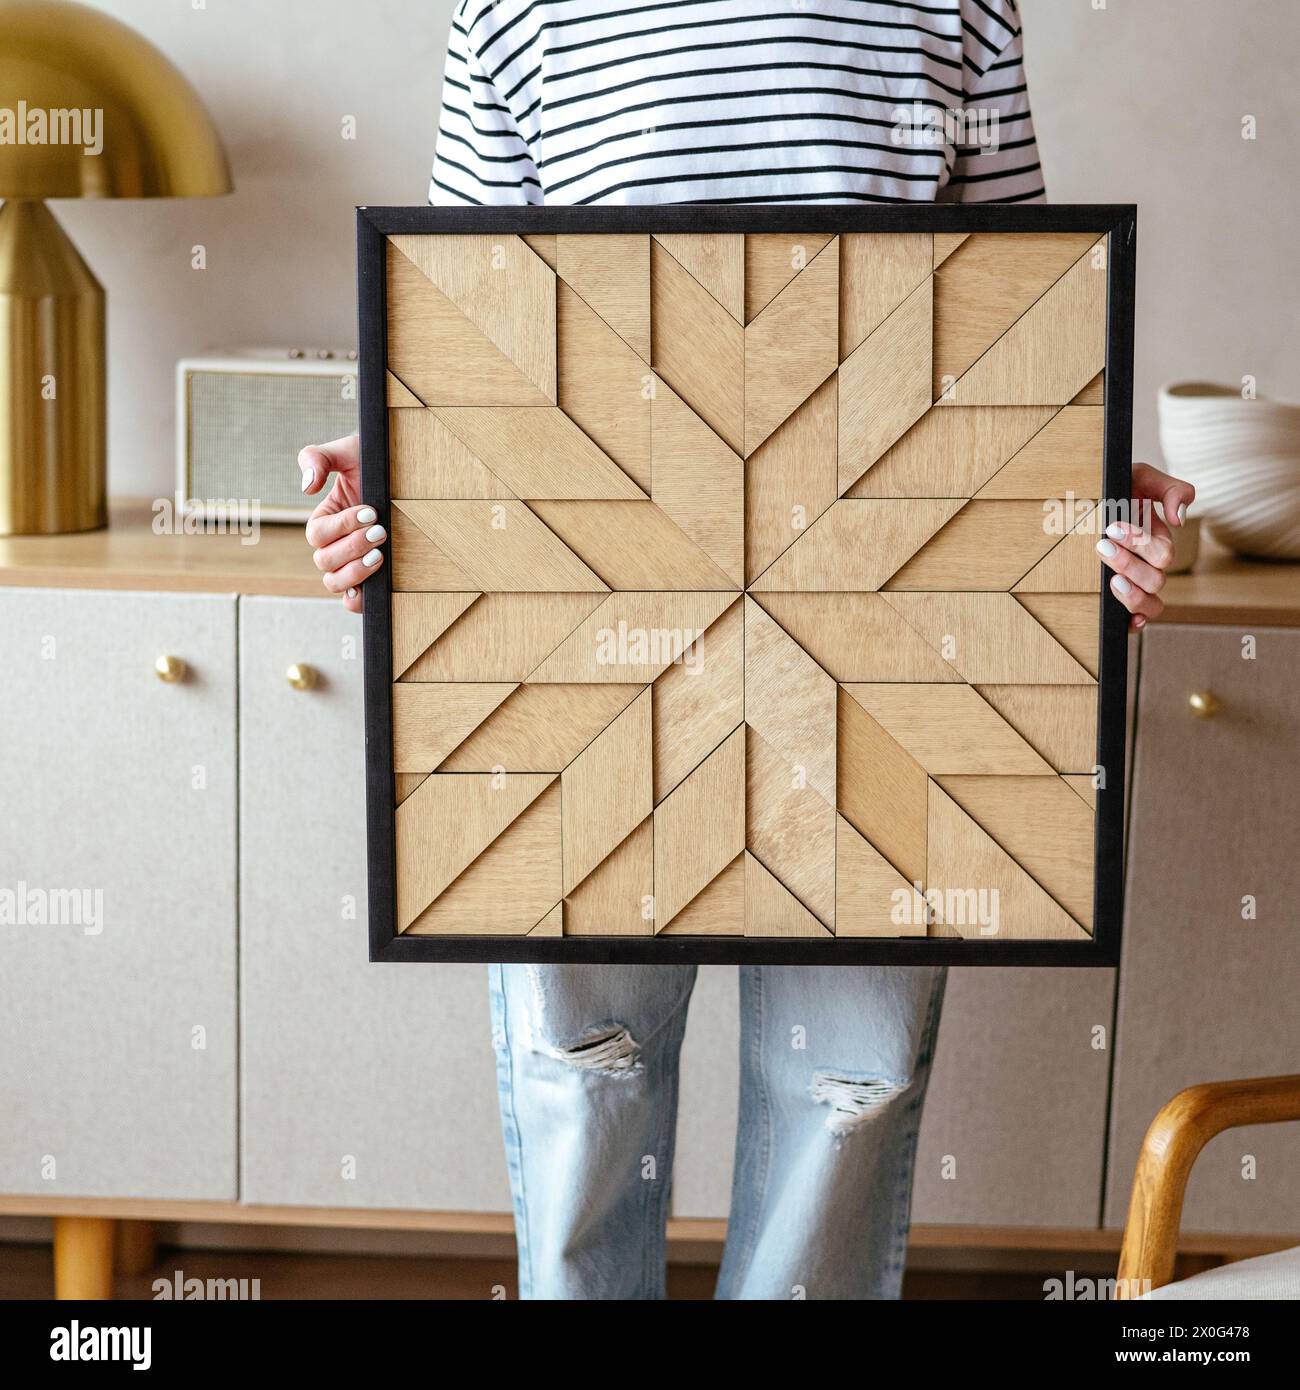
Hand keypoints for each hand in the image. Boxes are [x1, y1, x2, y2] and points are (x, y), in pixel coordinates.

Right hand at [299, 433, 381, 613]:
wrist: (408, 478)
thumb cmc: (373, 463)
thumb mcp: (347, 451)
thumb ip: (318, 458)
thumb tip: (306, 487)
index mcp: (324, 520)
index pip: (318, 534)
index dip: (341, 526)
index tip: (370, 512)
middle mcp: (333, 545)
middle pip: (324, 560)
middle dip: (352, 547)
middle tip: (381, 532)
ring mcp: (350, 564)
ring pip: (334, 582)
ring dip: (355, 573)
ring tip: (380, 556)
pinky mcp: (369, 579)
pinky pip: (352, 600)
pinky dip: (357, 600)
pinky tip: (375, 588)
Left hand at [1095, 462, 1195, 631]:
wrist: (1087, 499)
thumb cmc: (1117, 488)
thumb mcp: (1141, 478)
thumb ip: (1172, 490)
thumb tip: (1180, 520)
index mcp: (1158, 541)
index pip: (1162, 554)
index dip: (1139, 543)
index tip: (1112, 527)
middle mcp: (1150, 566)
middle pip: (1156, 579)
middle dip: (1129, 563)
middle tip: (1102, 545)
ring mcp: (1136, 584)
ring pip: (1150, 605)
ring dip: (1132, 595)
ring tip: (1111, 580)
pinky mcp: (1121, 598)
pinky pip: (1136, 621)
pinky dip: (1134, 623)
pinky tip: (1127, 620)